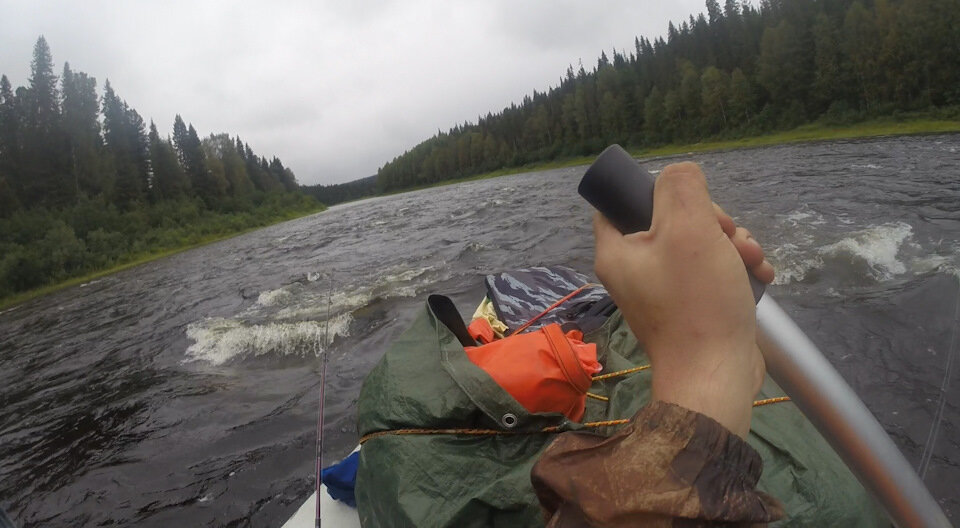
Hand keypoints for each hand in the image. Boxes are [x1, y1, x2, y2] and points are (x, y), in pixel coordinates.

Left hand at [593, 162, 773, 436]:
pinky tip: (760, 276)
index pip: (618, 202)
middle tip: (730, 235)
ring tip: (753, 259)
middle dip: (712, 221)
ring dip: (732, 244)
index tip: (687, 198)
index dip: (652, 191)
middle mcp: (634, 270)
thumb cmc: (696, 302)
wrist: (717, 375)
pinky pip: (711, 272)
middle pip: (670, 220)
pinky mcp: (691, 307)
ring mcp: (663, 291)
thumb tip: (680, 174)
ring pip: (698, 244)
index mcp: (617, 251)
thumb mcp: (690, 230)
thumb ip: (681, 189)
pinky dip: (736, 268)